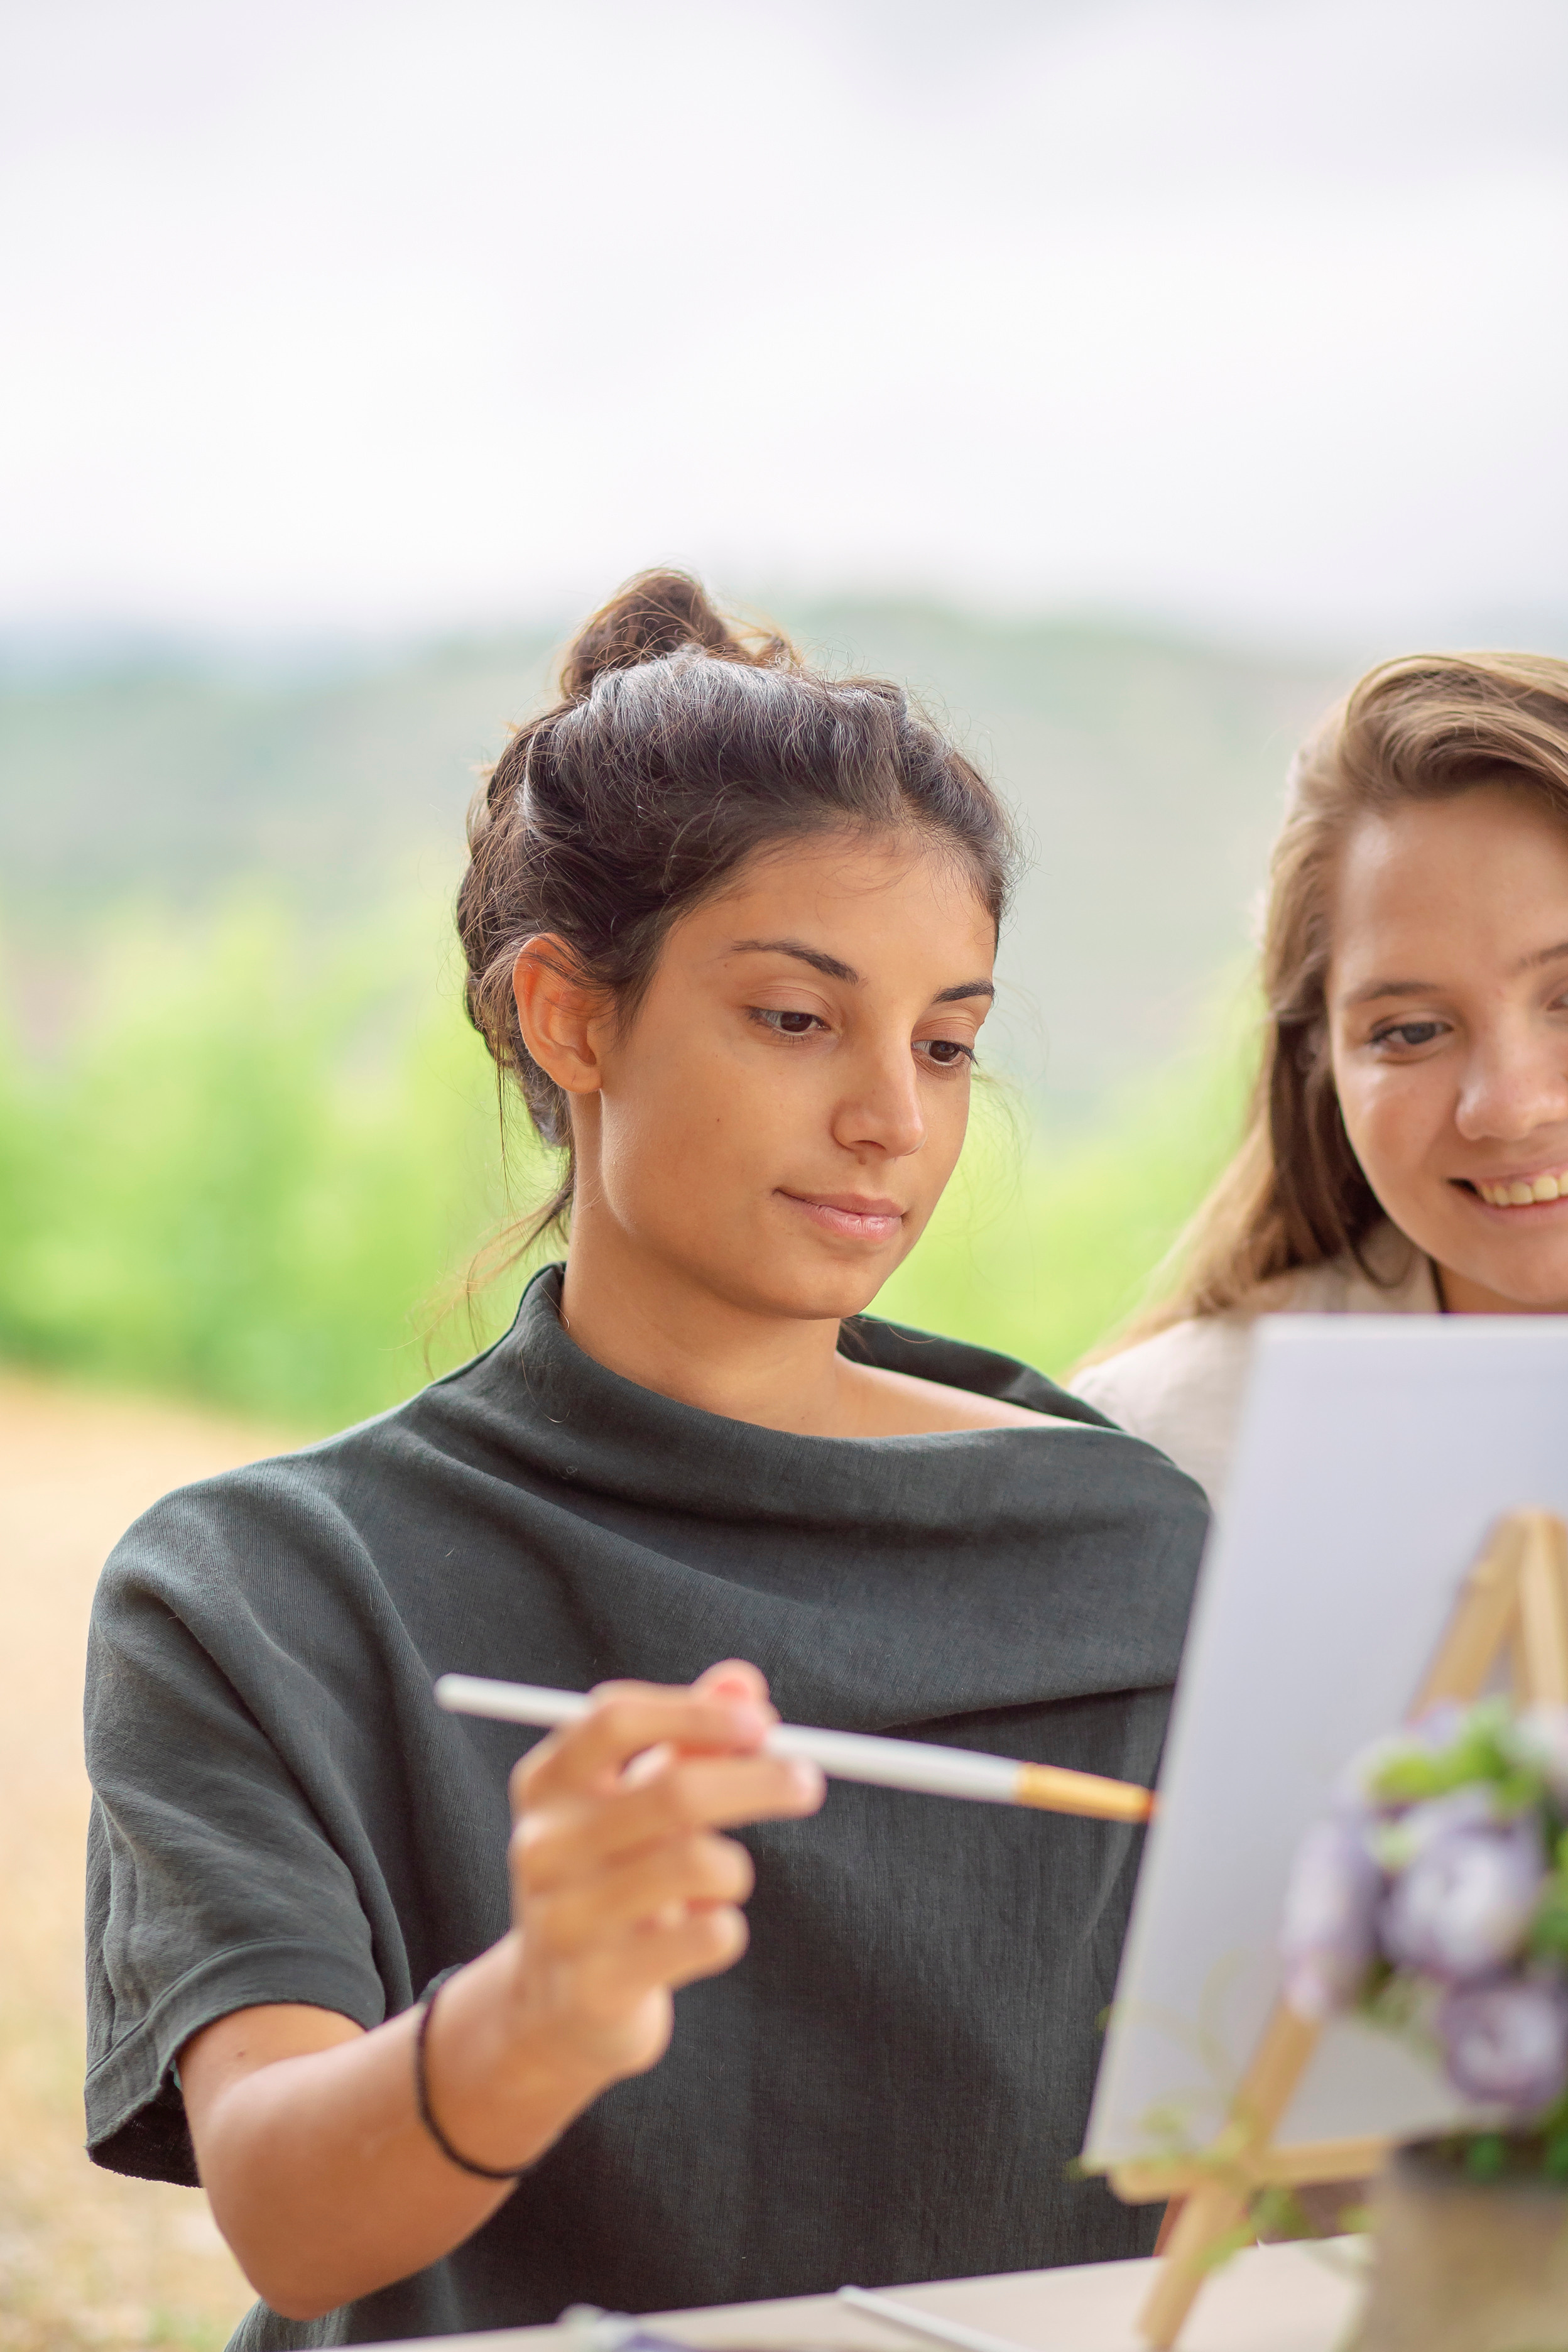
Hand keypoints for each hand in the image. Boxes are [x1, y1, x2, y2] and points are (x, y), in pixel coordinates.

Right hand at [500, 1660, 823, 2087]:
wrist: (554, 2007)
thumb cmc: (610, 1877)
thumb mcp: (636, 1800)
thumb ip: (689, 1736)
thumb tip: (743, 1682)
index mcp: (546, 1784)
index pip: (615, 1719)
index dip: (695, 1712)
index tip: (762, 1722)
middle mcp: (543, 1845)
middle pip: (673, 1791)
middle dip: (757, 1780)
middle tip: (806, 1782)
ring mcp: (563, 1918)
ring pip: (697, 1865)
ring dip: (734, 1870)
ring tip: (722, 1881)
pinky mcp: (595, 1986)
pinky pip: (706, 1938)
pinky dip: (725, 1930)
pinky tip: (700, 1935)